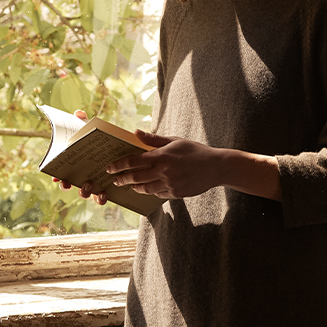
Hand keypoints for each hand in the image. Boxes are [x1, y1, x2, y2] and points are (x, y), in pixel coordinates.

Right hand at [53, 109, 107, 205]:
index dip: (57, 177)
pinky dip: (101, 199)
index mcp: (74, 164)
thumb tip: (79, 114)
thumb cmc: (99, 140)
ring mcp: (93, 184)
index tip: (56, 177)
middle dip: (67, 186)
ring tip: (89, 184)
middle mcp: (81, 175)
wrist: (120, 148)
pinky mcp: (106, 189)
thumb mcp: (91, 130)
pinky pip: (101, 199)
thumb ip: (83, 121)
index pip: (61, 172)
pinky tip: (104, 193)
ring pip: (85, 193)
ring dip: (84, 192)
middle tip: (69, 182)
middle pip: (70, 185)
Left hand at [104, 131, 224, 198]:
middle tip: (115, 179)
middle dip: (122, 179)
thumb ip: (154, 139)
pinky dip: (150, 191)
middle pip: (135, 177)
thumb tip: (136, 133)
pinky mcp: (175, 193)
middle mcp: (164, 171)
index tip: (110, 167)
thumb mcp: (175, 140)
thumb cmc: (195, 151)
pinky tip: (146, 188)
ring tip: (129, 185)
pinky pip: (157, 194)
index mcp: (162, 155)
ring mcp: (169, 184)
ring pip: (145, 188)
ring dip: (134, 187)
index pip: (133, 161)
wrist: (216, 167)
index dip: (119, 165)